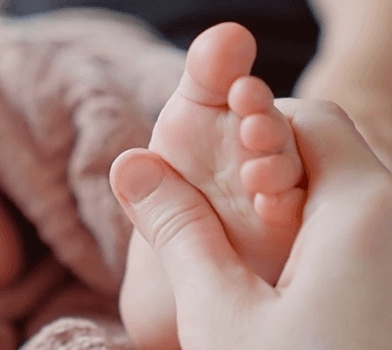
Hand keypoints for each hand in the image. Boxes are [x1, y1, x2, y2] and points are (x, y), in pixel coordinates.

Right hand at [111, 99, 391, 348]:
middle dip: (267, 171)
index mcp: (364, 209)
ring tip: (248, 266)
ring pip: (348, 201)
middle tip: (219, 219)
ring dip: (291, 214)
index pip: (307, 119)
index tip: (209, 171)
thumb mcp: (221, 314)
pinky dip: (320, 247)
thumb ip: (177, 230)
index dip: (248, 130)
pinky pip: (367, 243)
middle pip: (333, 155)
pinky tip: (288, 296)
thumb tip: (132, 164)